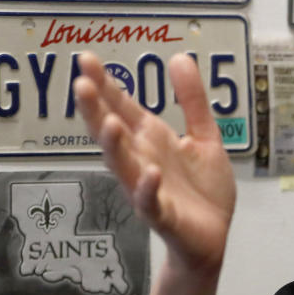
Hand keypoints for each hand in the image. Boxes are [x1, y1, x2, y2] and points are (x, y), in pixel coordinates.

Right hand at [74, 52, 235, 276]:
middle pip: (113, 132)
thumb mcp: (205, 136)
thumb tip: (179, 57)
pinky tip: (149, 173)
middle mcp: (143, 160)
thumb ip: (192, 100)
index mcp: (152, 140)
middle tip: (80, 83)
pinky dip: (147, 189)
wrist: (213, 237)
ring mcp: (148, 189)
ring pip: (124, 166)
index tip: (87, 58)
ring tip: (109, 123)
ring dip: (115, 147)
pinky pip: (150, 202)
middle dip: (97, 110)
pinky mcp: (162, 215)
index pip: (123, 107)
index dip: (107, 85)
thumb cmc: (203, 189)